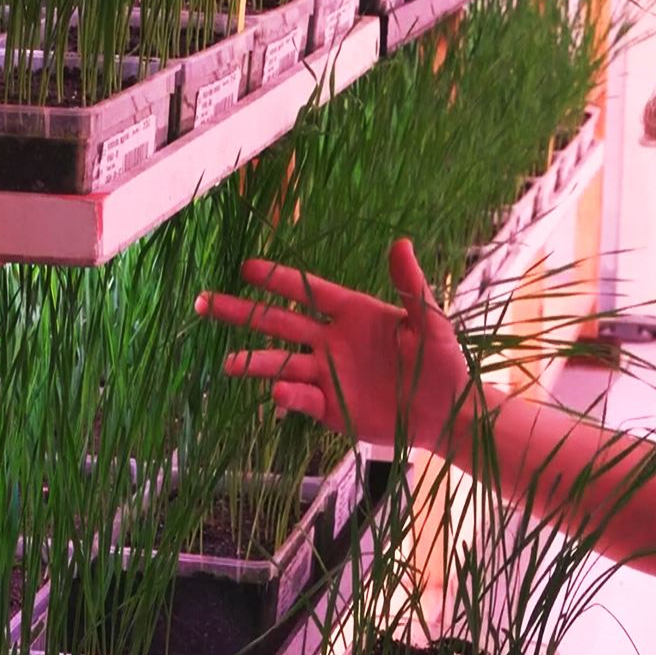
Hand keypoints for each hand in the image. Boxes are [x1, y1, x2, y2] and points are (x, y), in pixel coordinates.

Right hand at [194, 239, 471, 448]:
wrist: (449, 412)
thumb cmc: (442, 360)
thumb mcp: (428, 320)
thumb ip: (410, 285)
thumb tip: (401, 242)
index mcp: (354, 313)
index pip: (307, 292)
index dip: (278, 280)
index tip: (245, 267)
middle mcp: (333, 341)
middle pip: (280, 323)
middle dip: (244, 312)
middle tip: (206, 302)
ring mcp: (329, 375)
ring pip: (282, 363)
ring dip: (256, 362)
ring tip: (229, 363)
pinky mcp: (332, 407)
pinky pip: (303, 399)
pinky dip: (290, 396)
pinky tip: (279, 392)